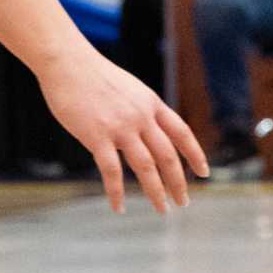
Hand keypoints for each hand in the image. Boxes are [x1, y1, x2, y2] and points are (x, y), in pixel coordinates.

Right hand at [37, 45, 207, 213]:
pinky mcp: (97, 137)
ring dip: (156, 192)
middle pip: (168, 155)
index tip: (204, 173)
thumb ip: (141, 110)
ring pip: (146, 167)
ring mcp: (120, 127)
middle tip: (183, 202)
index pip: (182, 133)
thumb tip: (148, 132)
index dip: (195, 154)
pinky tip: (119, 207)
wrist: (68, 63)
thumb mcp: (130, 89)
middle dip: (178, 182)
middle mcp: (141, 117)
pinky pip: (111, 172)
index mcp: (152, 104)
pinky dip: (116, 193)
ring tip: (162, 209)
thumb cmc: (94, 75)